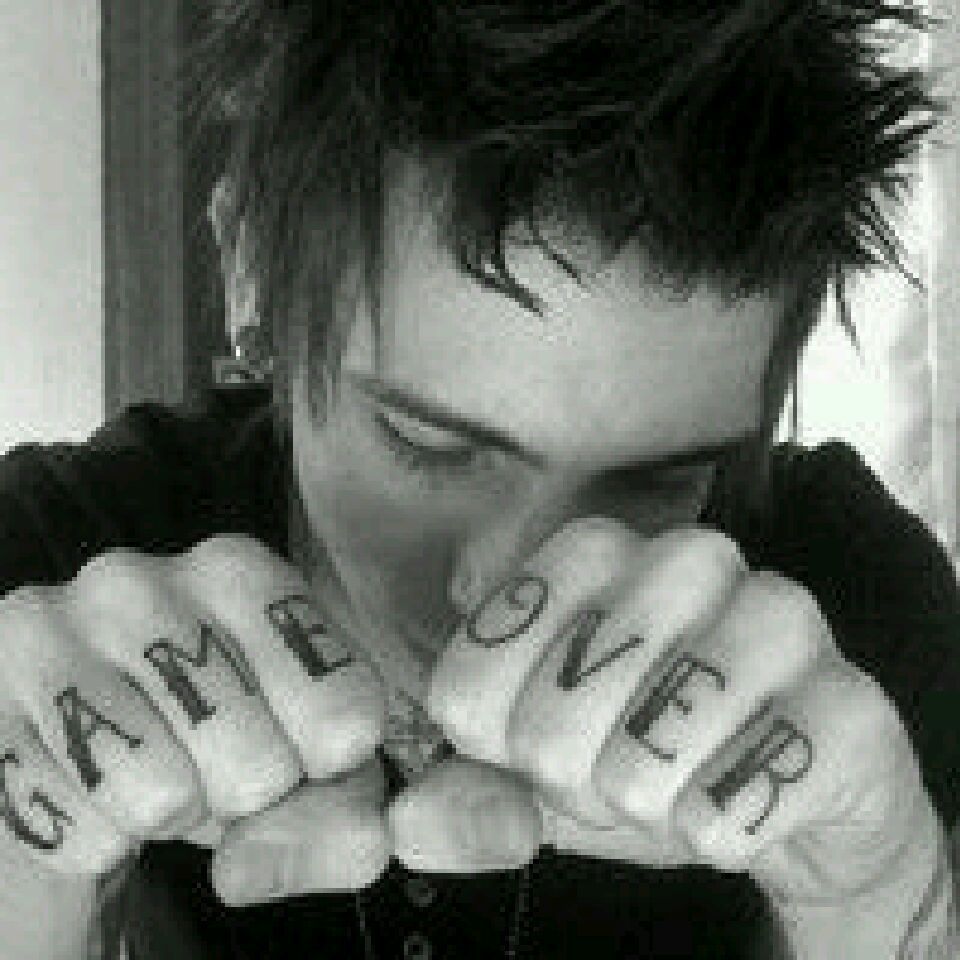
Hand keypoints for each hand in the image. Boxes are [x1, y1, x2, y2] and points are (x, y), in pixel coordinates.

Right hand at [0, 534, 389, 905]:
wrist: (93, 765)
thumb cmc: (220, 746)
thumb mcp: (307, 768)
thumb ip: (346, 811)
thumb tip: (344, 852)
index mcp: (239, 571)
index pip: (344, 715)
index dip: (329, 770)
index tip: (304, 751)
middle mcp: (138, 579)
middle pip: (259, 764)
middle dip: (244, 798)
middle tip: (212, 765)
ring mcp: (48, 631)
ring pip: (163, 795)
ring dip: (169, 819)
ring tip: (155, 773)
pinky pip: (81, 832)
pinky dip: (99, 841)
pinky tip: (90, 792)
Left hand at [409, 518, 937, 903]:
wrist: (783, 799)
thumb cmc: (646, 759)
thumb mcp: (543, 775)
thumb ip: (472, 792)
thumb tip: (406, 825)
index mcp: (596, 551)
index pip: (481, 657)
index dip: (491, 734)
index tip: (524, 747)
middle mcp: (689, 559)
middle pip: (561, 702)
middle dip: (568, 773)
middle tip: (607, 773)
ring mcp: (780, 619)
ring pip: (649, 750)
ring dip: (640, 802)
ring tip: (667, 789)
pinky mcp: (851, 705)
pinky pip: (741, 796)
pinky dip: (716, 830)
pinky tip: (729, 809)